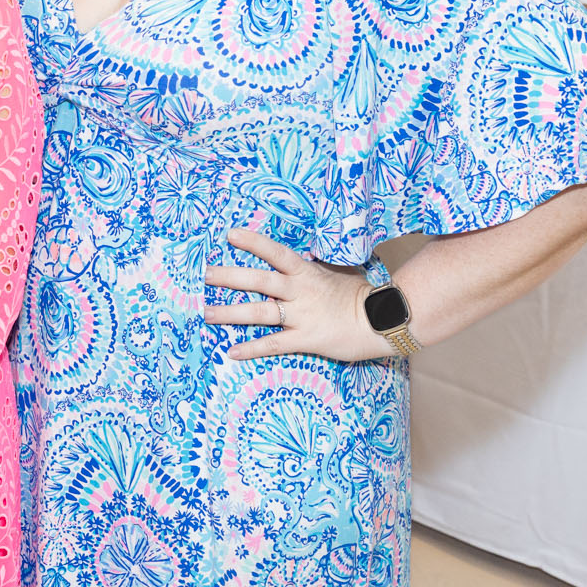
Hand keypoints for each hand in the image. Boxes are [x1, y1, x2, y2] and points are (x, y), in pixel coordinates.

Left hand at [196, 228, 394, 362]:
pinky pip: (274, 344)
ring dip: (231, 314)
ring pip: (260, 313)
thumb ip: (314, 267)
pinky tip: (232, 352)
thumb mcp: (337, 273)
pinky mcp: (306, 340)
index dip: (254, 243)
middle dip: (230, 277)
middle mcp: (300, 292)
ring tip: (206, 314)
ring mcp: (302, 316)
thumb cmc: (360, 295)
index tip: (230, 235)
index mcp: (307, 272)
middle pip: (259, 281)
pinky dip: (252, 349)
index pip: (276, 252)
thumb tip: (302, 255)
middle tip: (204, 274)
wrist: (383, 322)